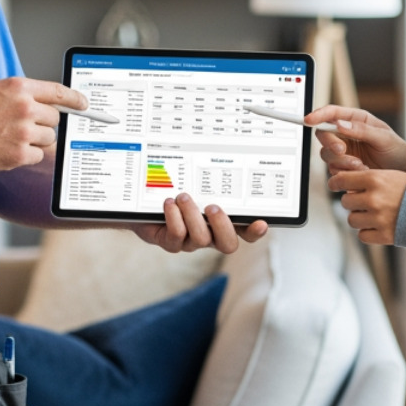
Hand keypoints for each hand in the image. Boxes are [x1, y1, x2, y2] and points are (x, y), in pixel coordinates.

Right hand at [0, 77, 86, 171]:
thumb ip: (21, 94)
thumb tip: (45, 102)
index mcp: (19, 88)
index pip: (58, 92)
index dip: (75, 99)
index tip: (84, 105)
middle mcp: (24, 108)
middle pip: (55, 119)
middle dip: (44, 123)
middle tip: (24, 126)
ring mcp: (23, 132)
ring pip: (48, 138)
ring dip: (35, 140)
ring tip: (11, 137)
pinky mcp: (18, 154)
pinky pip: (38, 155)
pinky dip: (27, 155)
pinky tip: (8, 149)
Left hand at [131, 193, 268, 254]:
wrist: (145, 201)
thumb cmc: (178, 191)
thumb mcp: (196, 184)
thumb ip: (212, 181)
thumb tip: (227, 161)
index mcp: (223, 221)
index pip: (246, 232)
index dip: (254, 231)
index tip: (260, 222)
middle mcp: (211, 234)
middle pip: (228, 244)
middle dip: (222, 226)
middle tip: (212, 207)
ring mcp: (191, 242)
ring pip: (201, 239)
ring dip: (193, 215)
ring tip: (183, 197)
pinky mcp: (171, 243)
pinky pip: (176, 236)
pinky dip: (173, 217)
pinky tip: (169, 203)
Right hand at [304, 106, 405, 173]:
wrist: (402, 170)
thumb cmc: (396, 149)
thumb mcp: (383, 137)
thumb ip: (362, 130)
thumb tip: (340, 124)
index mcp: (355, 119)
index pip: (331, 113)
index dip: (318, 115)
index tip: (309, 120)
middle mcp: (346, 134)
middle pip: (323, 134)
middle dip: (330, 143)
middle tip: (342, 150)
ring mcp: (344, 151)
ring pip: (327, 154)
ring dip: (340, 161)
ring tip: (360, 165)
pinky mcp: (344, 167)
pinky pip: (334, 169)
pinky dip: (345, 172)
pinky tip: (361, 170)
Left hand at [328, 168, 405, 245]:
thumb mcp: (390, 175)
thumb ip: (368, 179)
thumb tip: (345, 184)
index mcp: (374, 179)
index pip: (341, 180)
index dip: (335, 183)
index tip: (334, 185)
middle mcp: (373, 199)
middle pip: (345, 202)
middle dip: (352, 202)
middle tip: (364, 202)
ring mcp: (377, 218)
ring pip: (352, 220)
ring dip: (359, 218)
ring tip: (373, 215)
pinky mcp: (383, 235)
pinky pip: (362, 236)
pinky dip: (367, 232)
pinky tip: (378, 226)